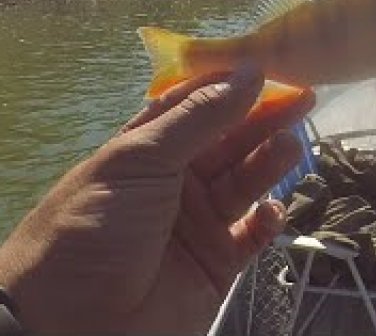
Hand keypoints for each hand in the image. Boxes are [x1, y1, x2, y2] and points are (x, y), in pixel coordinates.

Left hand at [0, 66, 314, 334]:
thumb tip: (250, 71)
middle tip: (305, 99)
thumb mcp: (141, 159)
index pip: (196, 107)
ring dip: (269, 163)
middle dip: (265, 119)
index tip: (272, 67)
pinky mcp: (216, 265)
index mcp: (147, 150)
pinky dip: (268, 221)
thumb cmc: (94, 228)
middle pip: (229, 141)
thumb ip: (201, 117)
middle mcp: (174, 182)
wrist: (70, 325)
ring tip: (291, 146)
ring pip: (245, 183)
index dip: (232, 86)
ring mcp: (197, 224)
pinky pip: (252, 236)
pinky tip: (273, 209)